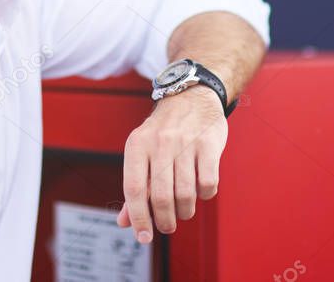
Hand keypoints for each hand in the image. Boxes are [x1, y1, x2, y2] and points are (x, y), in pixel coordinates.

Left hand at [116, 84, 226, 242]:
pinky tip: (200, 191)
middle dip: (165, 220)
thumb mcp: (142, 151)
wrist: (191, 96)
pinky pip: (208, 183)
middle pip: (160, 197)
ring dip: (185, 211)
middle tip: (168, 226)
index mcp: (137, 145)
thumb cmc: (163, 132)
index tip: (144, 238)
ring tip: (184, 211)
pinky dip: (205, 196)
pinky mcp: (209, 143)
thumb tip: (124, 223)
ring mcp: (185, 142)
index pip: (134, 190)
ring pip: (185, 194)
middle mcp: (159, 142)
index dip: (138, 218)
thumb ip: (136, 186)